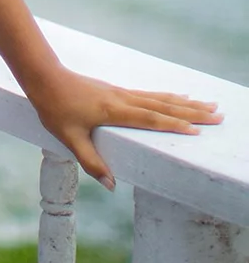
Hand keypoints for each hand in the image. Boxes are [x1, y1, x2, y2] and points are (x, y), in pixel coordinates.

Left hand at [25, 68, 223, 189]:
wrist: (44, 77)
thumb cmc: (55, 107)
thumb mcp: (69, 138)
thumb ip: (91, 162)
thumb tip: (111, 185)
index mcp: (114, 111)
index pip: (151, 119)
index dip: (174, 126)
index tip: (197, 131)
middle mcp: (122, 99)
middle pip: (163, 107)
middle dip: (192, 113)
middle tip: (218, 115)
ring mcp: (121, 93)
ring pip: (159, 99)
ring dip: (185, 103)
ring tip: (208, 105)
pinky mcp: (117, 91)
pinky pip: (149, 95)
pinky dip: (168, 97)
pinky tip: (178, 98)